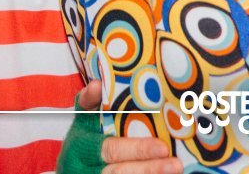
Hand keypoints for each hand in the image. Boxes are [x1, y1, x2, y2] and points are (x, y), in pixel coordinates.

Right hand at [57, 81, 182, 173]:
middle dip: (149, 167)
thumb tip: (98, 84)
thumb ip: (89, 102)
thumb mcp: (82, 119)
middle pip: (120, 171)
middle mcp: (88, 167)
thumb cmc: (83, 139)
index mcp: (83, 146)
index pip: (111, 149)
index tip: (162, 148)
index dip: (137, 150)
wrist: (73, 168)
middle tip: (175, 163)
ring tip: (175, 168)